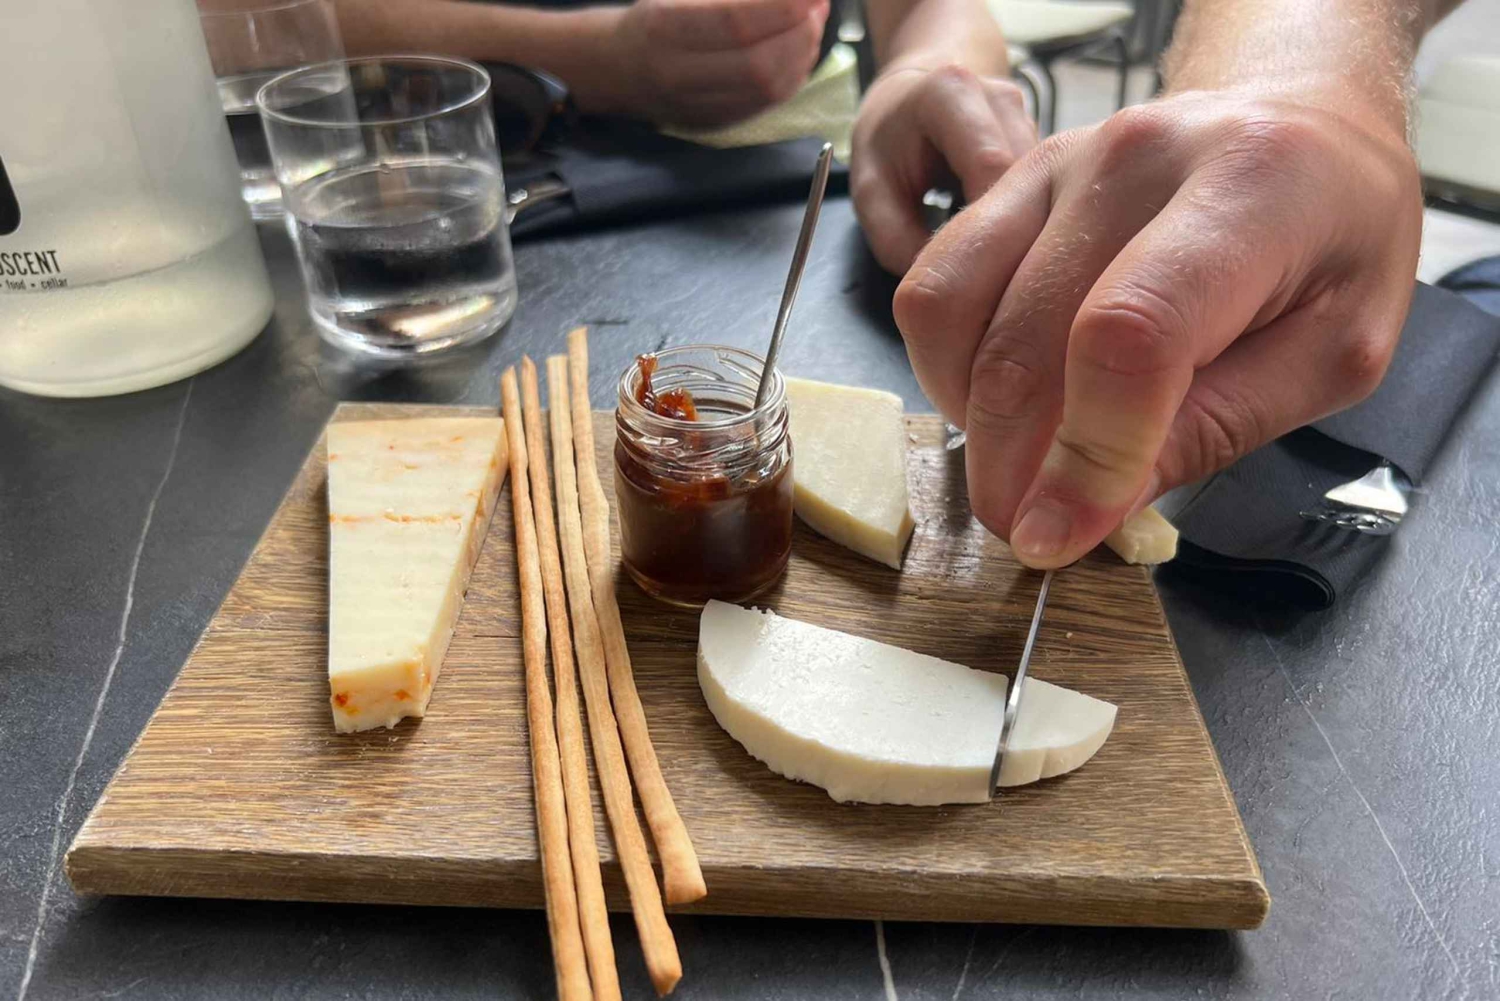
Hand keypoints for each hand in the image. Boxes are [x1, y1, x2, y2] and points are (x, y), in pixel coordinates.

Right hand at [595, 0, 829, 127]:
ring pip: (767, 90)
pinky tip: (799, 53)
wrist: (613, 66)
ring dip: (802, 56)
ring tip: (812, 26)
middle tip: (817, 8)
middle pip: (758, 63)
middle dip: (801, 34)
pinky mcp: (712, 121)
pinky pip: (764, 106)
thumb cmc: (651, 18)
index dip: (784, 6)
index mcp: (664, 26)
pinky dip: (792, 77)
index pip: (737, 21)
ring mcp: (695, 103)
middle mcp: (678, 72)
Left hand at [851, 64, 1035, 273]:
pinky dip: (1032, 225)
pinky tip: (1013, 254)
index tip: (980, 279)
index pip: (992, 167)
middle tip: (993, 291)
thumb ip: (896, 239)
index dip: (992, 228)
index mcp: (951, 94)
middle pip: (1030, 179)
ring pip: (1048, 189)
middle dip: (1015, 237)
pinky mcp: (1046, 141)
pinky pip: (1049, 191)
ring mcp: (1030, 117)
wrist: (910, 101)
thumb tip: (943, 290)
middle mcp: (1002, 98)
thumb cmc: (886, 144)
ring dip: (1028, 234)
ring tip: (1002, 275)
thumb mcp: (871, 192)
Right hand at [892, 91, 1421, 567]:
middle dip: (1011, 466)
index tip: (1060, 536)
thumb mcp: (1334, 353)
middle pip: (1026, 338)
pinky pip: (931, 284)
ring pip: (953, 310)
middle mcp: (1137, 157)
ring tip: (1017, 464)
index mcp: (1249, 190)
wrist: (1301, 125)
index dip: (1085, 454)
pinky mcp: (1009, 179)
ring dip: (968, 417)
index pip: (1129, 336)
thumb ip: (1219, 427)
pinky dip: (947, 366)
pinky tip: (997, 402)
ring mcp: (1057, 161)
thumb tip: (1094, 507)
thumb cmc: (1332, 245)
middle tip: (1029, 532)